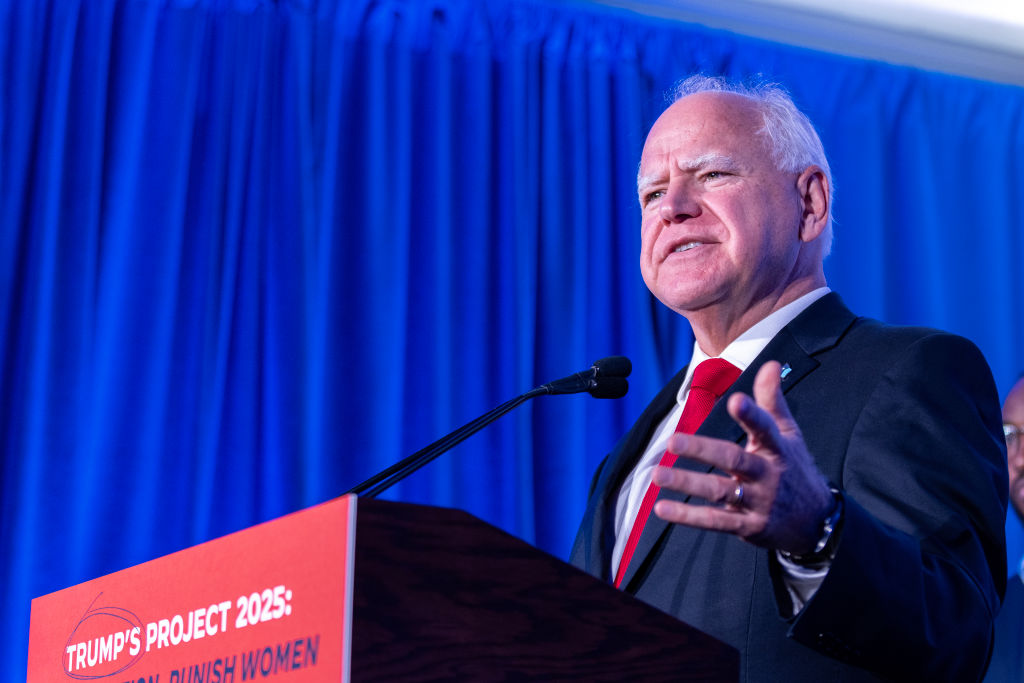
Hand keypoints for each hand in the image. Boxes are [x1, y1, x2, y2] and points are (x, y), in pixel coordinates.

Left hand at [652, 361, 833, 552]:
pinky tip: (662, 508)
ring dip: (687, 484)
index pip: (766, 428)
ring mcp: (758, 502)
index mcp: (777, 449)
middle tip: (672, 442)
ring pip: (719, 491)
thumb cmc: (794, 468)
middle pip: (733, 460)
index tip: (736, 400)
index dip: (752, 415)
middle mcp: (768, 475)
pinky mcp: (748, 526)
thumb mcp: (789, 434)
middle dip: (703, 451)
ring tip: (658, 475)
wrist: (817, 522)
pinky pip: (715, 521)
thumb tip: (770, 363)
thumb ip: (772, 400)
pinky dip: (688, 516)